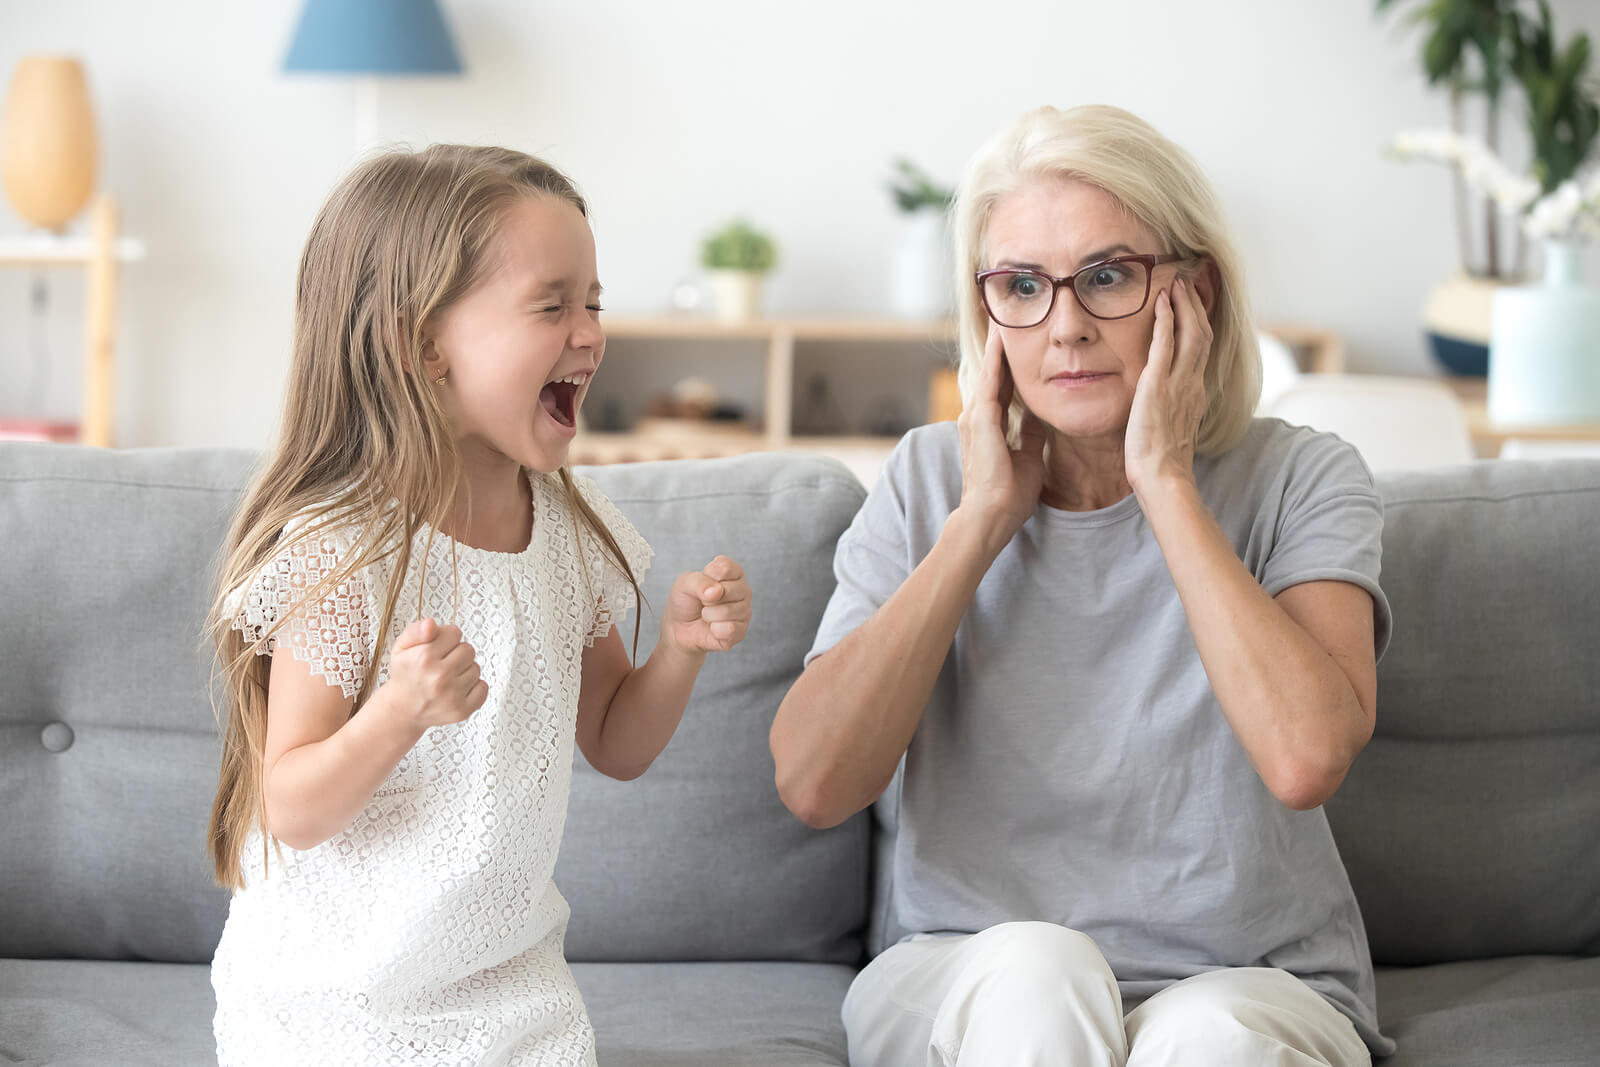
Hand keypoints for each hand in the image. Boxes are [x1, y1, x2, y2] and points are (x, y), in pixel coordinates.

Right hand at [383, 618, 487, 729]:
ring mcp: (451, 696)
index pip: (455, 633)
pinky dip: (473, 687)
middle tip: (442, 664)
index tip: (436, 648)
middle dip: (457, 654)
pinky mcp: (461, 710)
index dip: (446, 639)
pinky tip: (456, 689)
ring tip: (446, 678)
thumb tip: (431, 624)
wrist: (403, 709)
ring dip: (464, 671)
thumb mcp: (402, 647)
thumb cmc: (406, 674)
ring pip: (476, 668)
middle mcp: (439, 677)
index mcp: (424, 658)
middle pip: (468, 649)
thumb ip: (416, 630)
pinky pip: (483, 687)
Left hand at [662, 556, 751, 654]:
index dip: (708, 576)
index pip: (725, 568)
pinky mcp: (741, 631)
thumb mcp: (684, 583)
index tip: (702, 583)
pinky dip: (714, 629)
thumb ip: (699, 581)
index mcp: (733, 572)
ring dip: (708, 615)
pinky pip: (729, 629)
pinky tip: (712, 628)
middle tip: (703, 602)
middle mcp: (743, 590)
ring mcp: (744, 611)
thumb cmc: (686, 601)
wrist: (680, 627)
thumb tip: (716, 592)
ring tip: (707, 615)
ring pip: (726, 611)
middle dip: (706, 599)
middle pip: (726, 590)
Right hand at [956, 324, 1046, 542]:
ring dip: (995, 346)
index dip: (1009, 365)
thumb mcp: (1029, 458)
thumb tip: (1037, 416)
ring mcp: (975, 417)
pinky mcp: (980, 420)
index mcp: (989, 427)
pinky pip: (990, 381)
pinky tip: (1002, 338)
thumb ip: (1029, 435)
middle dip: (999, 347)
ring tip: (1002, 318)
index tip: (1017, 342)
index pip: (1001, 387)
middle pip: (991, 373)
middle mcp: (977, 417)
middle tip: (1004, 317)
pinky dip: (996, 359)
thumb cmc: (1007, 496)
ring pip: (988, 372)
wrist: (990, 517)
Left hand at [1126, 276, 1210, 492]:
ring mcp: (1179, 383)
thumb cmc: (1162, 463)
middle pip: (1202, 334)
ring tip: (1177, 284)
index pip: (1202, 351)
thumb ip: (1171, 412)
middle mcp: (1193, 384)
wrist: (1163, 476)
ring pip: (1191, 333)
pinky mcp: (1158, 384)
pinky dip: (1166, 319)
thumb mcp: (1172, 430)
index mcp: (1195, 394)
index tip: (1194, 307)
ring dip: (1185, 305)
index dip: (1200, 325)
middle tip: (1187, 284)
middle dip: (1196, 306)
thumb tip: (1163, 408)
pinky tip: (1162, 302)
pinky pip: (1166, 343)